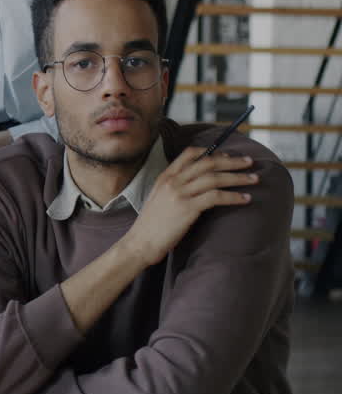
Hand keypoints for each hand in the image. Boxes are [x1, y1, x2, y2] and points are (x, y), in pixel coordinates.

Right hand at [122, 148, 257, 266]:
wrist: (140, 242)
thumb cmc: (152, 224)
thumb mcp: (159, 197)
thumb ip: (175, 187)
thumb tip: (198, 184)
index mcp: (165, 176)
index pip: (190, 154)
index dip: (211, 152)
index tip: (227, 155)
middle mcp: (173, 181)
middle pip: (207, 163)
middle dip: (231, 161)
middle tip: (249, 162)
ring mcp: (179, 193)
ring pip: (214, 178)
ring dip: (238, 177)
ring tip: (254, 179)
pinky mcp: (187, 208)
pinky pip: (216, 197)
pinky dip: (234, 196)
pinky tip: (245, 199)